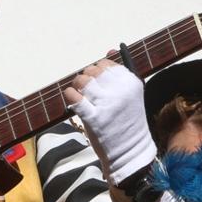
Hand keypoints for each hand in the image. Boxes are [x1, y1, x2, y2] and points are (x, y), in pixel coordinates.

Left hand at [63, 59, 156, 186]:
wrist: (130, 152)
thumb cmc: (127, 122)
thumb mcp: (130, 95)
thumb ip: (119, 74)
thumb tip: (110, 49)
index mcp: (131, 82)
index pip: (106, 64)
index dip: (97, 72)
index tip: (97, 83)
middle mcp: (120, 90)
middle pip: (92, 70)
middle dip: (86, 78)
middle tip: (87, 92)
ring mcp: (107, 104)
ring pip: (82, 81)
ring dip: (77, 87)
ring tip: (80, 96)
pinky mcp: (94, 118)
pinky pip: (74, 97)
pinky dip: (70, 96)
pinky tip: (73, 101)